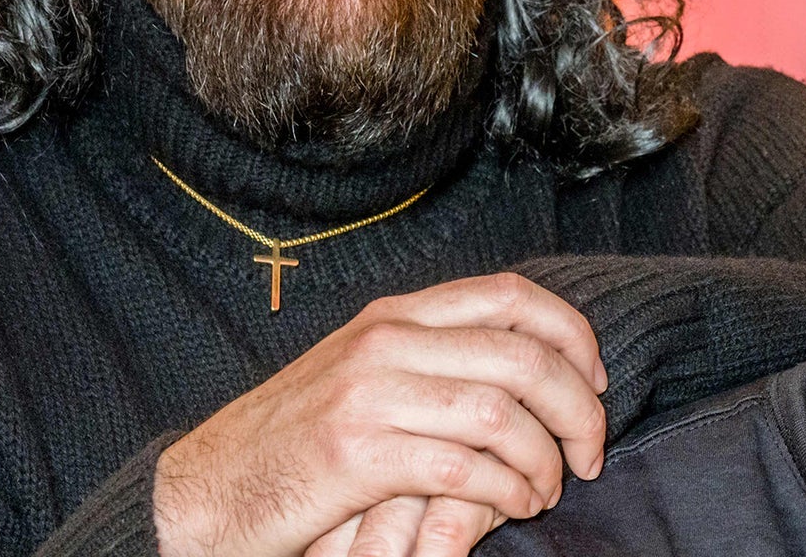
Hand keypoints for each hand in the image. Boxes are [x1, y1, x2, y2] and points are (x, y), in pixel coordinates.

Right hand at [153, 273, 607, 556]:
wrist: (207, 491)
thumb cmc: (295, 444)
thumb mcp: (364, 376)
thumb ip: (433, 359)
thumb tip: (527, 367)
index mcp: (394, 317)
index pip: (512, 296)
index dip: (573, 335)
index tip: (597, 380)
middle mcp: (385, 344)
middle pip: (522, 356)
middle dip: (579, 408)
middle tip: (592, 452)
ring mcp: (367, 397)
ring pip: (502, 414)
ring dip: (544, 460)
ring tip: (546, 490)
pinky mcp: (355, 457)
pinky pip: (464, 470)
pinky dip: (506, 494)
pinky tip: (511, 509)